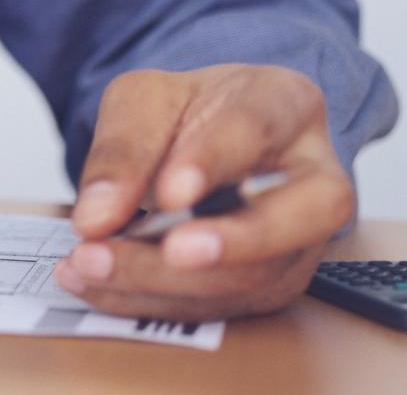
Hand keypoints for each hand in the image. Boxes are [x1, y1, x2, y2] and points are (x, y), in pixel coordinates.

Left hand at [53, 64, 353, 320]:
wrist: (195, 142)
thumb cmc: (184, 114)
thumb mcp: (141, 102)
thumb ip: (121, 150)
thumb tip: (96, 218)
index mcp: (286, 104)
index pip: (257, 129)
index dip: (213, 162)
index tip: (169, 192)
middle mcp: (313, 176)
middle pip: (304, 215)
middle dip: (234, 242)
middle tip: (169, 253)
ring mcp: (299, 240)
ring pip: (255, 275)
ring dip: (165, 280)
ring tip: (93, 263)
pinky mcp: (266, 284)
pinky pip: (217, 306)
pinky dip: (147, 299)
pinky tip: (95, 281)